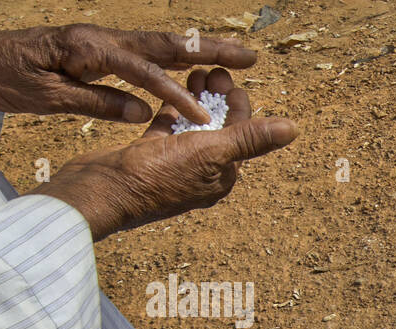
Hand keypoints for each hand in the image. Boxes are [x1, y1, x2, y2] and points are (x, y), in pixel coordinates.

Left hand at [0, 23, 254, 123]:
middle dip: (210, 51)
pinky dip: (180, 58)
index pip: (143, 73)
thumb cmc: (10, 75)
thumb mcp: (48, 95)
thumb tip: (144, 112)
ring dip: (203, 51)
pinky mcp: (106, 48)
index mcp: (89, 48)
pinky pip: (151, 54)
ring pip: (163, 44)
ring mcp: (107, 41)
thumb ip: (97, 101)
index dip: (175, 95)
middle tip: (249, 57)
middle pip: (166, 44)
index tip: (203, 117)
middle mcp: (104, 38)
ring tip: (238, 57)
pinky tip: (200, 67)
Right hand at [33, 69, 297, 240]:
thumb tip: (293, 129)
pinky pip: (166, 130)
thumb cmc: (157, 176)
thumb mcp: (212, 153)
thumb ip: (250, 139)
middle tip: (214, 70)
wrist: (102, 192)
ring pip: (191, 127)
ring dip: (196, 101)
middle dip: (219, 100)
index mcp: (221, 177)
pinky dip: (172, 111)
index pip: (240, 138)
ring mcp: (173, 166)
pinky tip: (172, 92)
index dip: (240, 108)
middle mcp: (200, 174)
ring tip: (195, 73)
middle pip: (217, 130)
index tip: (232, 80)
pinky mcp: (147, 157)